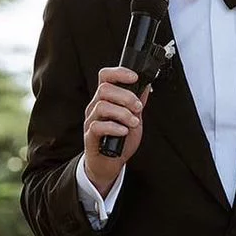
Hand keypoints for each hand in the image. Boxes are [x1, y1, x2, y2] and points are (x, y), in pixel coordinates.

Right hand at [82, 67, 150, 194]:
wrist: (110, 163)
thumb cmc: (120, 139)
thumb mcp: (133, 117)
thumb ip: (137, 102)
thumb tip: (146, 85)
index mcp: (105, 99)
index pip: (105, 76)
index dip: (119, 72)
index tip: (134, 77)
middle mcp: (95, 107)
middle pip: (104, 89)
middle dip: (126, 96)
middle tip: (138, 107)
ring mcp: (91, 121)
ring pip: (102, 106)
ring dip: (123, 113)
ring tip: (134, 122)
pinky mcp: (90, 136)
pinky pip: (98, 126)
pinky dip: (114, 127)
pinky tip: (124, 131)